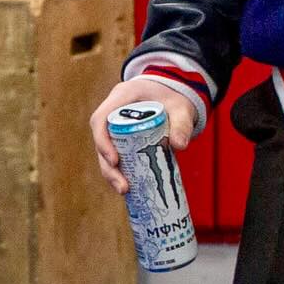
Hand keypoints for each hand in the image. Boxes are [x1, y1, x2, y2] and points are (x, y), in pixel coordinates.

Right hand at [89, 81, 198, 196]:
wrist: (174, 93)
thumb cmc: (174, 96)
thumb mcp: (181, 107)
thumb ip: (182, 123)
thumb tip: (180, 145)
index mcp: (122, 96)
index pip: (101, 118)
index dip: (102, 141)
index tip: (115, 161)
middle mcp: (113, 110)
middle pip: (100, 139)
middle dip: (108, 166)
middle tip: (123, 186)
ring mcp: (115, 124)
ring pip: (105, 149)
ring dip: (112, 172)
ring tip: (125, 190)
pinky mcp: (120, 135)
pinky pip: (114, 153)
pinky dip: (120, 169)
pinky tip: (128, 185)